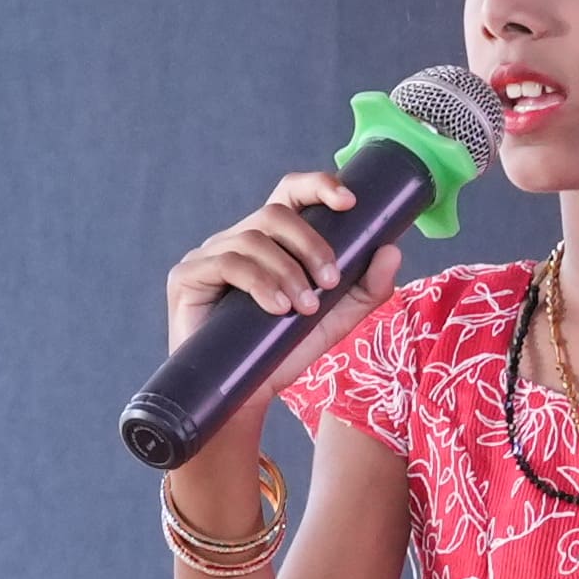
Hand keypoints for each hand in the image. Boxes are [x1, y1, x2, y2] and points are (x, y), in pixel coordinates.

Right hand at [160, 166, 405, 400]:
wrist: (247, 392)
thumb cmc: (286, 349)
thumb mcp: (338, 318)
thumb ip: (368, 287)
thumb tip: (392, 249)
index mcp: (273, 241)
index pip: (291, 194)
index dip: (318, 186)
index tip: (350, 202)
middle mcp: (239, 240)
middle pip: (276, 213)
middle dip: (311, 244)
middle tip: (331, 282)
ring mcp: (209, 255)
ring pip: (253, 238)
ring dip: (288, 272)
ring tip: (304, 308)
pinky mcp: (187, 276)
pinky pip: (226, 263)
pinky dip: (259, 283)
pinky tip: (276, 308)